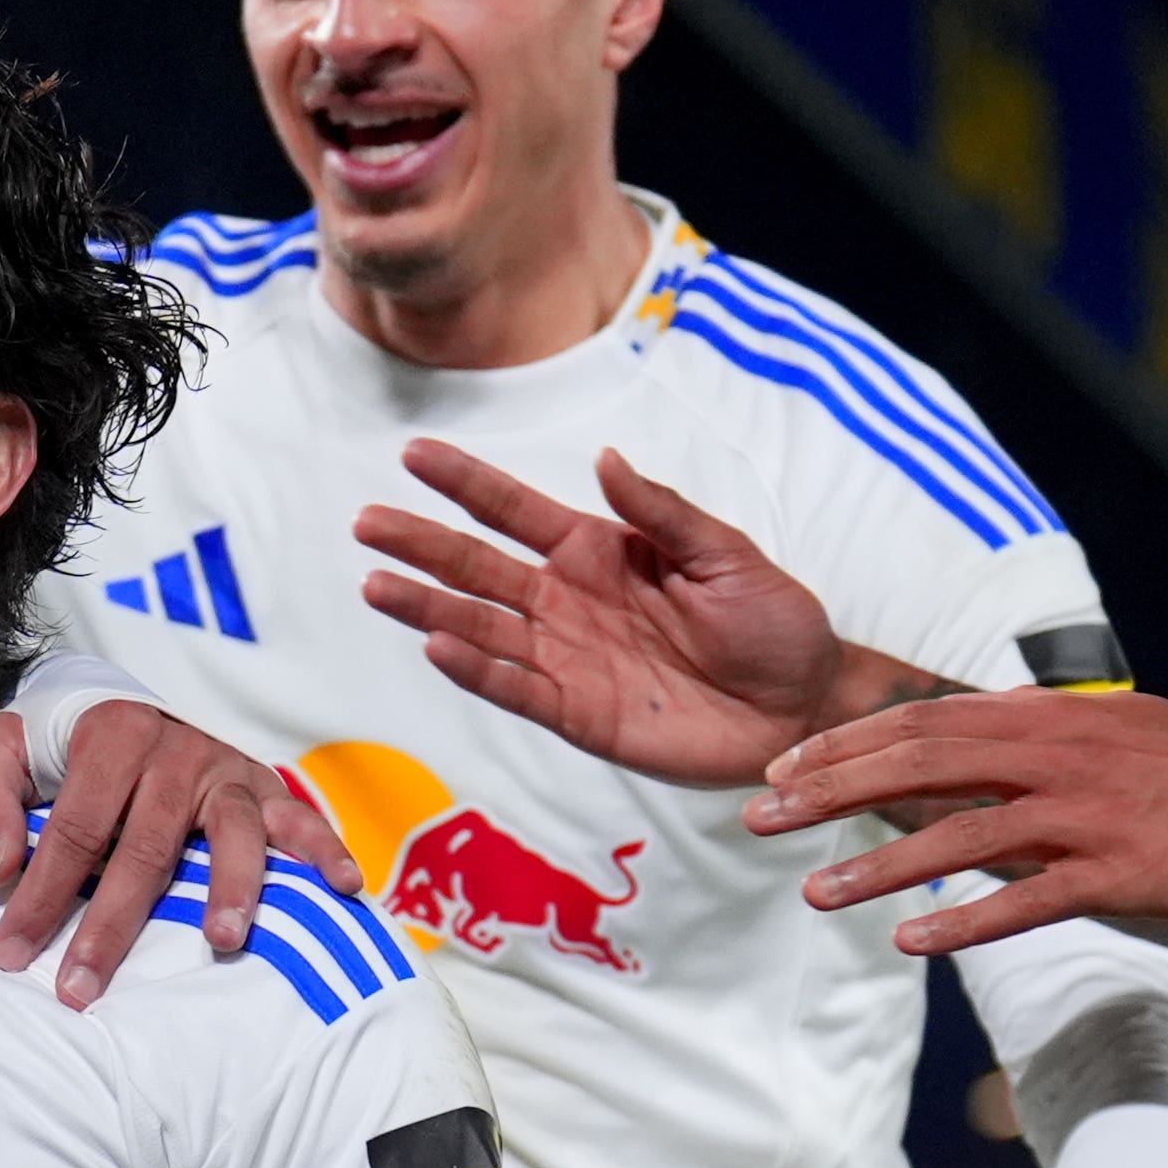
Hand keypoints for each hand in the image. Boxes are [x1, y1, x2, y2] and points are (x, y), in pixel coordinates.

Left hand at [0, 698, 344, 1007]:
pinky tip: (345, 887)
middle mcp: (174, 749)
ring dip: (232, 886)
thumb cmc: (58, 746)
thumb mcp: (2, 749)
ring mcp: (225, 770)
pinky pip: (302, 818)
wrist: (123, 706)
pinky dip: (325, 851)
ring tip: (222, 940)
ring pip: (232, 833)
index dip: (41, 894)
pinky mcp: (264, 788)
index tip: (13, 953)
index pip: (73, 829)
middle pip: (144, 847)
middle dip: (112, 924)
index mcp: (109, 734)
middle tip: (83, 985)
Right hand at [353, 440, 919, 788]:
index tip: (415, 454)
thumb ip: (662, 513)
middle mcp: (569, 601)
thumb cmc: (773, 622)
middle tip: (367, 523)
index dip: (467, 484)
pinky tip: (439, 646)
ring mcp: (567, 658)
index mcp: (600, 551)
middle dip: (422, 546)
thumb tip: (605, 459)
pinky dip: (477, 670)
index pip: (515, 511)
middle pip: (478, 568)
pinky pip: (516, 688)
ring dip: (428, 609)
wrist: (801, 707)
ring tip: (376, 586)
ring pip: (481, 628)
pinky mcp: (578, 714)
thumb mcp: (725, 554)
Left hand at [743, 689, 1167, 961]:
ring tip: (817, 894)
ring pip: (960, 837)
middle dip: (833, 792)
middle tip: (762, 817)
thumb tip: (975, 734)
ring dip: (880, 868)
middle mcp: (1059, 755)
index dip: (848, 746)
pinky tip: (913, 942)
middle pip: (922, 766)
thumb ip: (1040, 733)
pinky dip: (966, 922)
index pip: (926, 722)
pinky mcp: (1122, 872)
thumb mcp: (1116, 729)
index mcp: (1052, 716)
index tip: (784, 769)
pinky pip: (1027, 900)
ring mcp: (1089, 815)